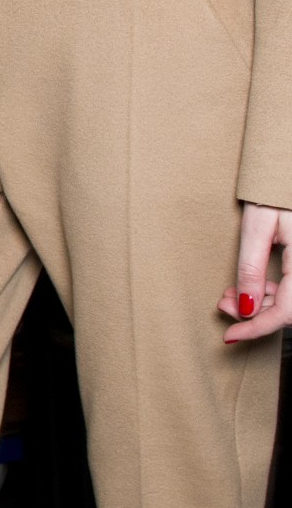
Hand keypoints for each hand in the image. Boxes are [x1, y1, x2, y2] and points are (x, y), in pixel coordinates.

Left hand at [219, 204, 291, 343]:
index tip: (230, 337)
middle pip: (289, 310)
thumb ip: (251, 269)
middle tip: (222, 304)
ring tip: (229, 294)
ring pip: (291, 301)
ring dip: (260, 304)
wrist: (288, 171)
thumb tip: (244, 309)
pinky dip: (271, 292)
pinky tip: (248, 287)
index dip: (257, 328)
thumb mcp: (257, 228)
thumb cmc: (275, 192)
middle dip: (253, 314)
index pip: (286, 313)